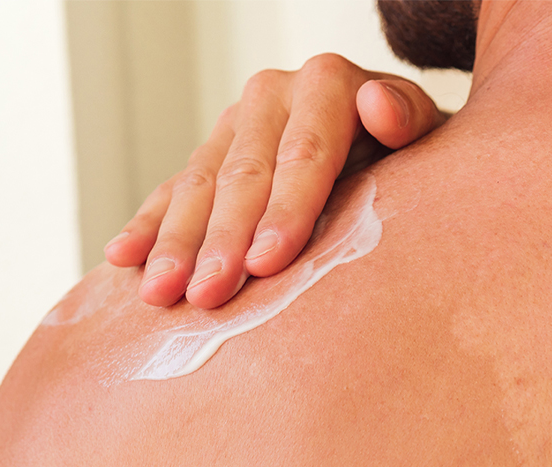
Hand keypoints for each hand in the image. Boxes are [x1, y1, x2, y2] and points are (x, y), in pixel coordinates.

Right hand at [103, 54, 446, 308]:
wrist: (382, 136)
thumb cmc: (409, 151)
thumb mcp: (427, 131)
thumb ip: (408, 118)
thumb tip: (378, 106)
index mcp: (326, 85)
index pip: (305, 155)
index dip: (285, 211)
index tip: (267, 264)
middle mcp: (272, 97)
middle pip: (243, 177)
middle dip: (223, 241)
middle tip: (206, 296)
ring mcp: (235, 126)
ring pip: (198, 186)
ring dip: (176, 243)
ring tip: (160, 294)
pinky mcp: (211, 153)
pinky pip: (171, 190)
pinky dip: (148, 225)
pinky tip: (124, 258)